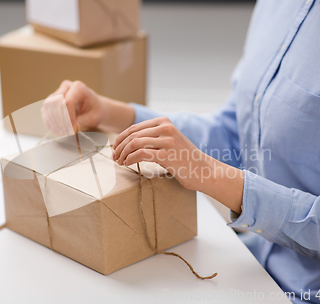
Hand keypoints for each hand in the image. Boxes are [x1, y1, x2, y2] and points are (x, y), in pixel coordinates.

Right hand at [43, 80, 105, 132]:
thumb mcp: (93, 118)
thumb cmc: (95, 112)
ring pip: (48, 106)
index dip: (68, 118)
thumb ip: (81, 122)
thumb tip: (70, 128)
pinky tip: (55, 130)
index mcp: (79, 87)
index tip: (73, 129)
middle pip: (55, 103)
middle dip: (60, 120)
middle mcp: (66, 87)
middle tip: (66, 132)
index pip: (67, 102)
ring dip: (53, 121)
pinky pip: (45, 110)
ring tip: (61, 132)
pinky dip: (49, 121)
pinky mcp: (52, 100)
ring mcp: (57, 92)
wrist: (94, 109)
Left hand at [112, 117, 243, 212]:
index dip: (121, 138)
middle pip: (132, 134)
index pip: (135, 127)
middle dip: (119, 146)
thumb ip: (154, 137)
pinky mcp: (167, 155)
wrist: (205, 171)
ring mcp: (167, 141)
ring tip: (119, 162)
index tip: (115, 148)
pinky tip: (126, 164)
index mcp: (165, 122)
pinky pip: (140, 154)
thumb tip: (129, 141)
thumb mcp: (170, 141)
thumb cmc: (185, 159)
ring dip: (123, 153)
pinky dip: (129, 159)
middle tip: (114, 156)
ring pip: (134, 143)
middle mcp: (166, 128)